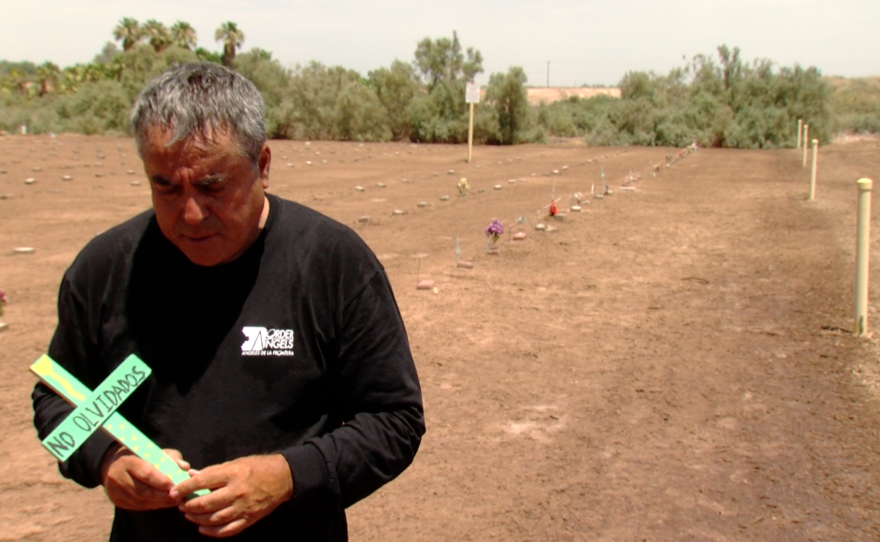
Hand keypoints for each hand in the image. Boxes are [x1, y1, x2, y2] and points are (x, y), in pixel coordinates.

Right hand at [100, 445, 189, 509]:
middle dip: (162, 495)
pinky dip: (153, 505)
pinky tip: (163, 503)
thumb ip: (171, 457)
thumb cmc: (141, 456)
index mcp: (127, 461)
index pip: (145, 473)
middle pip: (143, 491)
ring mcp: (115, 491)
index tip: (174, 485)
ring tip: (174, 500)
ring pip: (140, 501)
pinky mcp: (117, 501)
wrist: (114, 464)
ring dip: (159, 502)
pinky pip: (137, 506)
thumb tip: (185, 467)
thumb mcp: (155, 451)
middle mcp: (117, 477)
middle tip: (178, 496)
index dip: (161, 481)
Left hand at [171, 454, 293, 537]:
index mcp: (233, 474)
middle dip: (188, 505)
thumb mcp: (236, 462)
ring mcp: (243, 507)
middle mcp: (237, 492)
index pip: (202, 482)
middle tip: (181, 505)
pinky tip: (203, 528)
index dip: (185, 488)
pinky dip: (212, 532)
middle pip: (205, 503)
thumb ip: (213, 471)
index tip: (174, 491)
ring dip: (197, 519)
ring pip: (214, 519)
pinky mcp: (249, 519)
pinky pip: (227, 530)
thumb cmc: (258, 467)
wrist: (283, 478)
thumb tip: (191, 475)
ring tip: (189, 515)